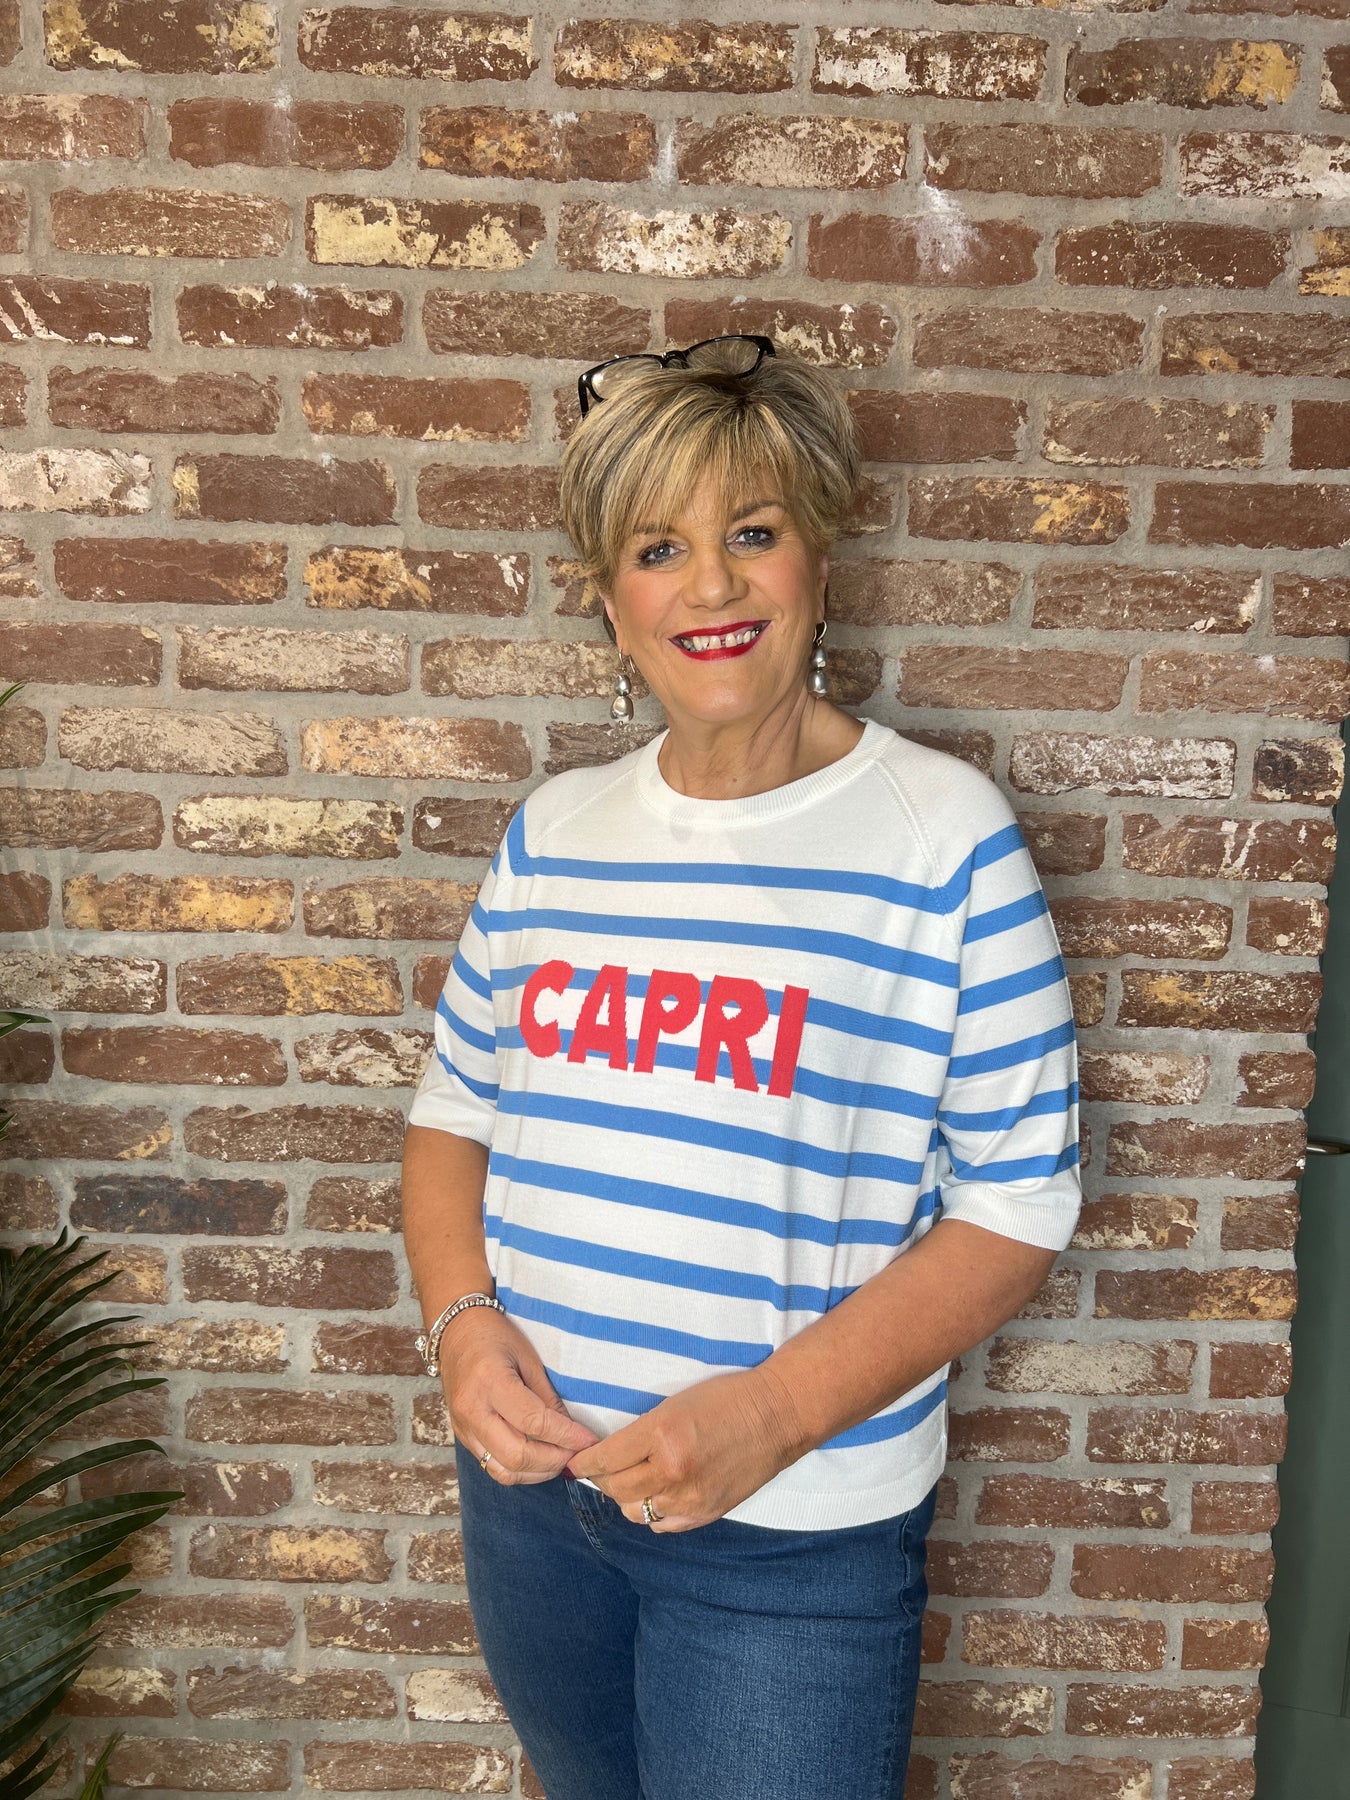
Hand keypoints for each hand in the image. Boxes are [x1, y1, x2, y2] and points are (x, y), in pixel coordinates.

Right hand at [441, 1309, 600, 1483]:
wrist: (457, 1332)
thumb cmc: (496, 1335)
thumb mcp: (529, 1357)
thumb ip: (548, 1396)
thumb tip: (571, 1431)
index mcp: (489, 1381)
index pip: (534, 1422)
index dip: (566, 1436)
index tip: (588, 1441)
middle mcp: (472, 1409)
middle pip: (517, 1455)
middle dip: (554, 1460)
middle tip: (577, 1453)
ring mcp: (463, 1427)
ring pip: (503, 1471)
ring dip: (537, 1472)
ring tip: (560, 1459)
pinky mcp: (462, 1436)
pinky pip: (492, 1467)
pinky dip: (520, 1470)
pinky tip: (539, 1459)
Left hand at [563, 1365, 805, 1530]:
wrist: (776, 1416)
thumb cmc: (726, 1399)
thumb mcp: (675, 1403)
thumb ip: (642, 1433)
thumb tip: (608, 1456)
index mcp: (661, 1434)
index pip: (605, 1459)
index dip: (584, 1463)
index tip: (575, 1463)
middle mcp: (671, 1471)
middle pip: (615, 1488)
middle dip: (602, 1479)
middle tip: (601, 1469)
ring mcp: (689, 1498)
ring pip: (635, 1511)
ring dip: (627, 1497)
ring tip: (631, 1480)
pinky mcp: (705, 1513)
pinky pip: (662, 1525)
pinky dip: (653, 1512)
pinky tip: (657, 1495)